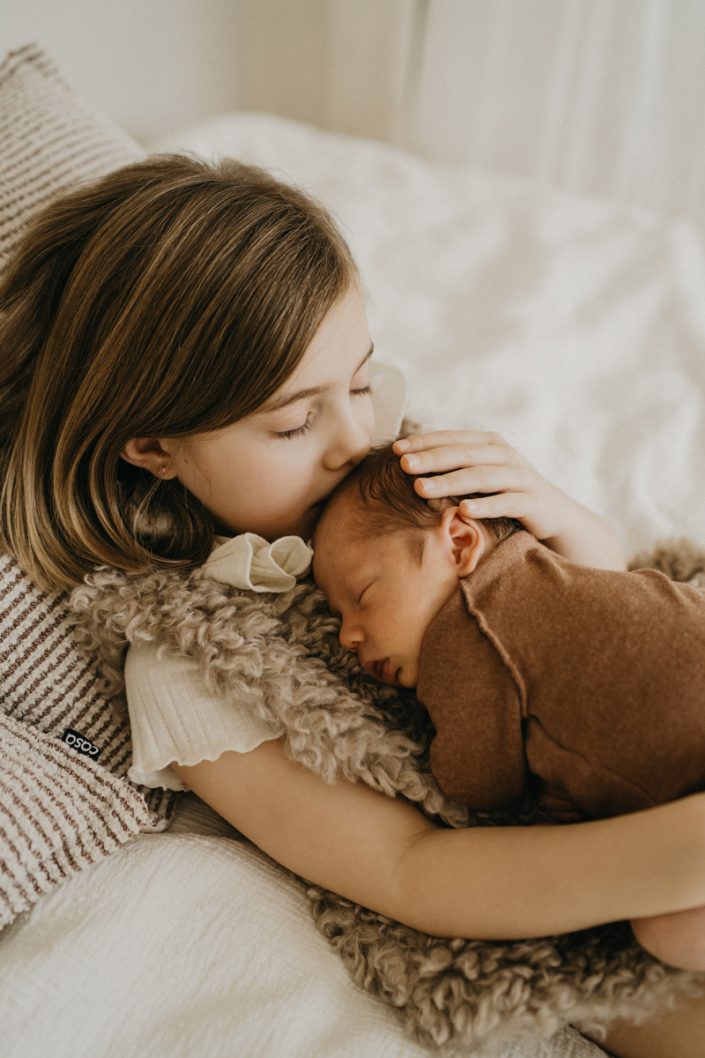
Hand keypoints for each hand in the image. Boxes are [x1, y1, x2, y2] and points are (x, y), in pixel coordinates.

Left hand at [394, 430, 566, 540]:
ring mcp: (520, 477)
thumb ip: (454, 466)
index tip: (396, 450)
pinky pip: (507, 503)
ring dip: (450, 482)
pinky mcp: (532, 502)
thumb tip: (408, 462)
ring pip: (481, 477)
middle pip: (463, 455)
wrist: (553, 515)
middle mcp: (505, 455)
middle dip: (432, 459)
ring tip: (422, 489)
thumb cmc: (505, 494)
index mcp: (489, 444)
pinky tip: (464, 510)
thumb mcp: (480, 475)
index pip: (452, 438)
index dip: (424, 442)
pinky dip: (486, 506)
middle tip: (404, 466)